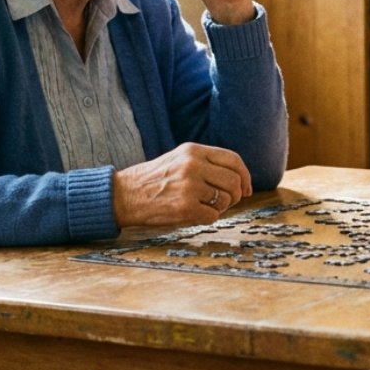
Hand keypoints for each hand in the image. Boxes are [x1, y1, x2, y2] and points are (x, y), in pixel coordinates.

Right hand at [112, 142, 253, 227]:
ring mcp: (189, 186)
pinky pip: (213, 216)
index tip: (246, 189)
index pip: (233, 160)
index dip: (245, 176)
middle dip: (235, 195)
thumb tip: (240, 181)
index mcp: (193, 150)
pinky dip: (206, 218)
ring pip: (225, 200)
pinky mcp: (184, 207)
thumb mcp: (179, 159)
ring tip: (202, 206)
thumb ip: (206, 164)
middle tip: (226, 202)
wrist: (123, 195)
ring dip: (219, 207)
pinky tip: (192, 214)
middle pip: (234, 181)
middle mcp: (193, 165)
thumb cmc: (153, 180)